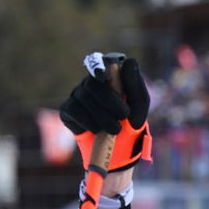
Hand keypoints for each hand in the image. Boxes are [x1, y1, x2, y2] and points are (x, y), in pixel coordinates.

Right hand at [59, 53, 152, 176]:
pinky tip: (97, 130)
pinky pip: (74, 110)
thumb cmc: (131, 120)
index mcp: (110, 76)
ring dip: (103, 116)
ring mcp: (78, 94)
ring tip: (115, 129)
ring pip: (84, 98)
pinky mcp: (67, 109)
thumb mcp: (140, 104)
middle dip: (110, 100)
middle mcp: (91, 82)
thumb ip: (135, 83)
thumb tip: (128, 62)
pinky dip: (88, 122)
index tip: (103, 75)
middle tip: (123, 116)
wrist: (118, 147)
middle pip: (92, 83)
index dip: (99, 64)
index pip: (101, 61)